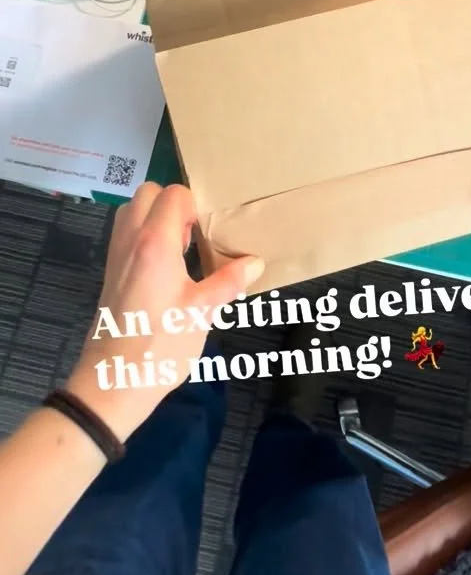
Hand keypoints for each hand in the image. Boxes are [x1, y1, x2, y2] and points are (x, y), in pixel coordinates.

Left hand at [66, 183, 262, 440]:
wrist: (113, 381)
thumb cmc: (161, 345)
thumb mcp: (203, 312)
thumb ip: (230, 281)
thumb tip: (256, 262)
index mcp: (155, 243)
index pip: (173, 195)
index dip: (195, 206)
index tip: (207, 232)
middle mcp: (131, 240)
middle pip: (147, 193)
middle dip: (172, 205)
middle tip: (192, 237)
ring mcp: (116, 256)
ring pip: (132, 211)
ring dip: (155, 218)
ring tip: (179, 251)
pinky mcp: (110, 273)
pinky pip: (125, 235)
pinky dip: (144, 237)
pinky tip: (165, 271)